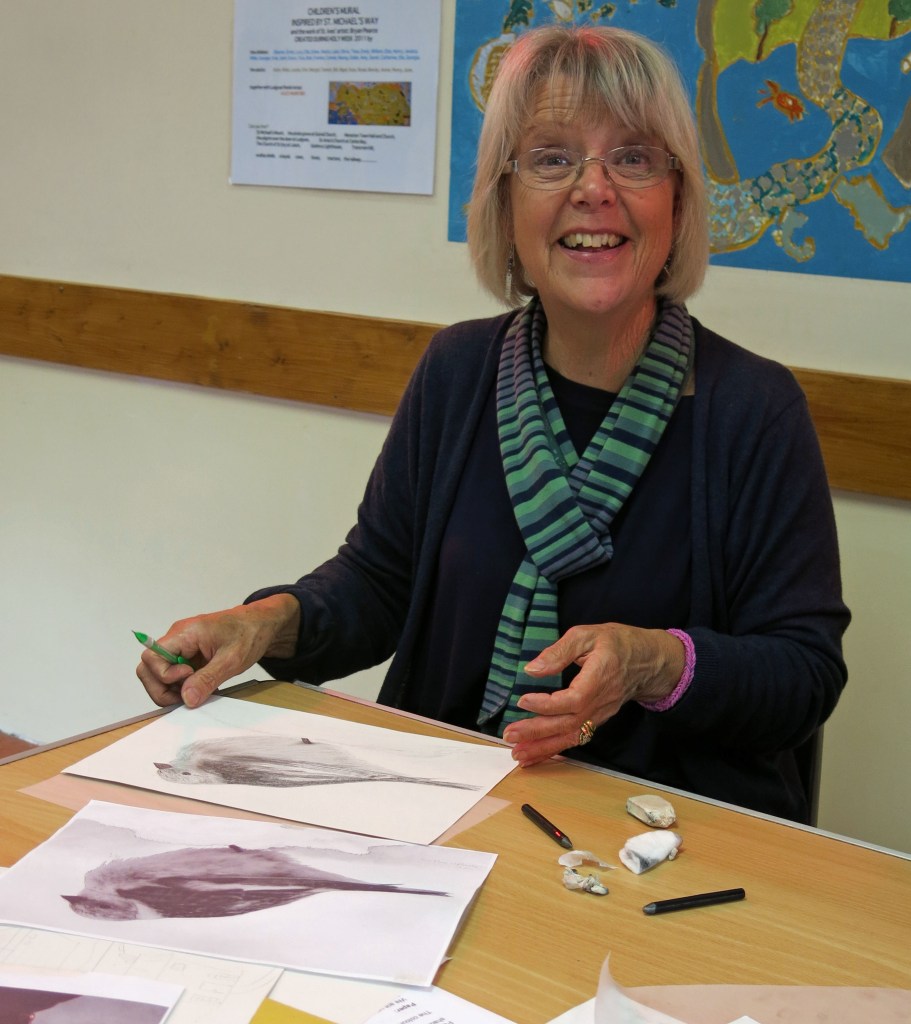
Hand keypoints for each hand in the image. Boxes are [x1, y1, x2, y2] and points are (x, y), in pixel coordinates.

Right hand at [135, 594, 300, 708]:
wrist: (261, 624)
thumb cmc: (249, 632)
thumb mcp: (232, 659)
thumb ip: (208, 679)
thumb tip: (187, 699)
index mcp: (184, 633)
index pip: (151, 657)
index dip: (164, 675)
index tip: (188, 678)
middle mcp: (177, 638)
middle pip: (149, 668)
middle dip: (163, 688)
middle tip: (187, 697)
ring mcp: (181, 647)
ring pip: (159, 674)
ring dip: (173, 690)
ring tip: (198, 692)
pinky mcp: (188, 655)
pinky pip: (175, 674)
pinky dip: (184, 686)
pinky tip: (202, 688)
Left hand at [501, 623, 683, 766]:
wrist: (648, 661)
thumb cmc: (616, 643)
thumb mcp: (588, 635)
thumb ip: (559, 651)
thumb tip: (532, 669)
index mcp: (599, 678)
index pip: (573, 699)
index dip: (547, 704)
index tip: (522, 700)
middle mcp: (601, 703)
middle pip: (569, 724)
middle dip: (537, 732)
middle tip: (509, 735)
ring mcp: (600, 715)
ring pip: (571, 737)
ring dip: (543, 748)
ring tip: (517, 754)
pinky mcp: (596, 721)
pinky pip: (575, 739)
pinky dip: (554, 750)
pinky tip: (534, 756)